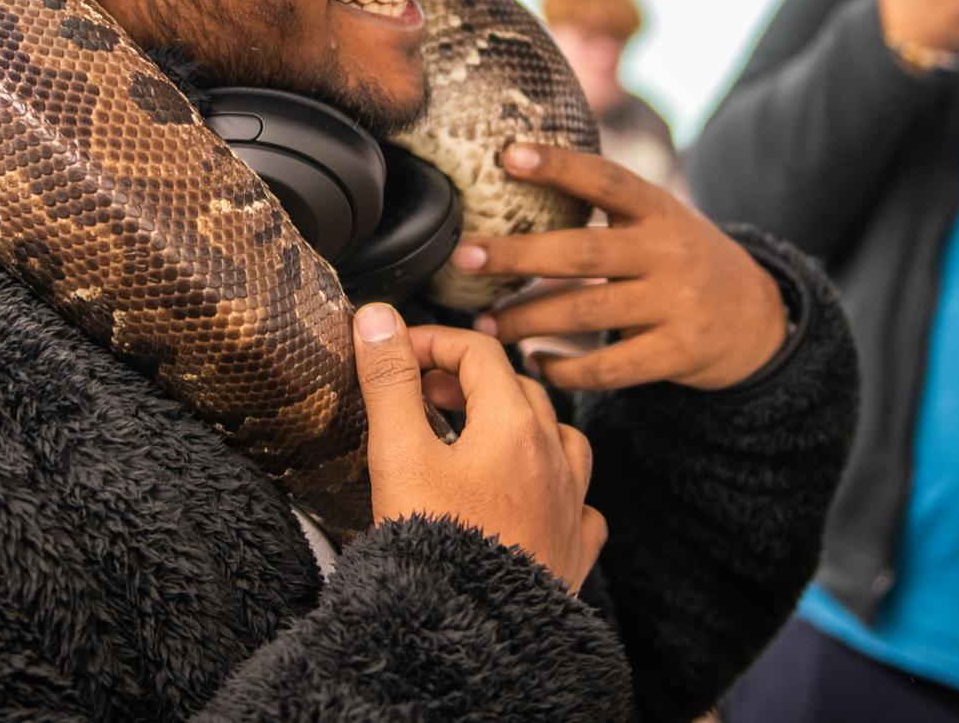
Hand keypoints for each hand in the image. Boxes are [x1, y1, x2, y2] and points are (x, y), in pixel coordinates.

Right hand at [354, 303, 603, 592]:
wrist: (471, 640)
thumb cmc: (435, 545)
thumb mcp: (399, 453)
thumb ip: (390, 381)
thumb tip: (377, 317)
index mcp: (513, 424)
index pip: (478, 352)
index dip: (433, 340)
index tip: (397, 350)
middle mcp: (553, 457)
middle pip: (520, 389)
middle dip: (470, 378)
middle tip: (424, 389)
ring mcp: (570, 505)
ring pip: (561, 439)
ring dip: (522, 424)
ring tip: (481, 435)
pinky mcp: (573, 551)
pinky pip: (581, 504)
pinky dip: (557, 488)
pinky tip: (534, 498)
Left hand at [459, 144, 788, 391]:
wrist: (757, 316)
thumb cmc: (681, 259)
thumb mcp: (659, 219)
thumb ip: (606, 204)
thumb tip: (516, 168)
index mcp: (659, 209)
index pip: (607, 180)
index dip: (561, 166)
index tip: (509, 155)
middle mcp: (668, 252)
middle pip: (581, 252)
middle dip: (517, 256)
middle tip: (464, 258)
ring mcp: (675, 304)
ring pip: (585, 313)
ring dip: (526, 320)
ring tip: (483, 325)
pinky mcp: (678, 352)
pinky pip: (610, 367)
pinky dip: (566, 370)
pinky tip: (534, 365)